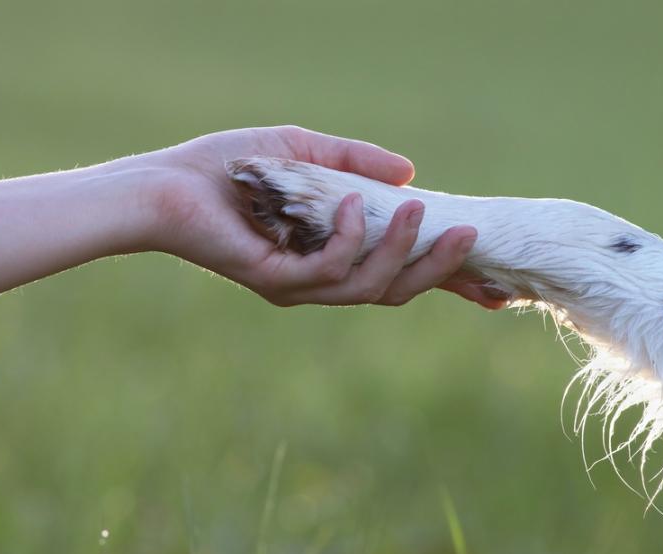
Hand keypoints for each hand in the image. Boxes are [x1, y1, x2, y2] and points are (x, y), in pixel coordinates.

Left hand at [139, 125, 505, 308]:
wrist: (166, 183)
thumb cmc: (230, 168)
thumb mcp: (306, 154)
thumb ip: (357, 164)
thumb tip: (411, 173)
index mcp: (333, 253)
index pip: (399, 272)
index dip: (446, 279)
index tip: (496, 285)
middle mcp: (321, 279)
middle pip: (395, 290)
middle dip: (438, 269)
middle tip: (468, 236)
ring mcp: (299, 287)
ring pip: (370, 287)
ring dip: (402, 251)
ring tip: (421, 213)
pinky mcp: (275, 281)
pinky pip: (327, 270)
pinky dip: (347, 238)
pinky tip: (349, 204)